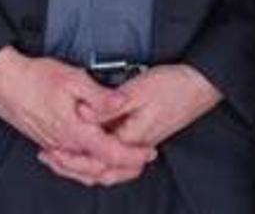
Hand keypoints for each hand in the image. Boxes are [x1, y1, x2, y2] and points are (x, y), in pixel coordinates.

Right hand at [0, 46, 155, 186]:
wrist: (4, 83)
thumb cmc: (36, 78)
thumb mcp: (74, 79)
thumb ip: (100, 95)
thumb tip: (123, 101)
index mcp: (75, 131)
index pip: (110, 153)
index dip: (133, 155)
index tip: (149, 152)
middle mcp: (64, 144)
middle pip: (98, 168)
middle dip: (124, 166)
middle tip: (143, 159)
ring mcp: (54, 146)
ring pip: (83, 168)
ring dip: (106, 167)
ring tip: (125, 160)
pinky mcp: (47, 142)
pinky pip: (70, 162)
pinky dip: (86, 164)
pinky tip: (92, 157)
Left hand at [40, 63, 222, 187]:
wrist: (203, 84)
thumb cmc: (175, 85)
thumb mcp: (139, 89)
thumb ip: (110, 104)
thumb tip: (84, 114)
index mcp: (132, 137)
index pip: (95, 157)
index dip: (70, 155)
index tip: (50, 148)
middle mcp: (136, 145)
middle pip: (101, 171)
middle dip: (74, 167)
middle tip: (51, 157)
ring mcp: (142, 142)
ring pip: (110, 167)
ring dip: (86, 164)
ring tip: (65, 156)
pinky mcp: (147, 134)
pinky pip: (118, 156)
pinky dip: (101, 156)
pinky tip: (94, 145)